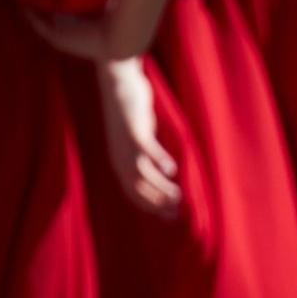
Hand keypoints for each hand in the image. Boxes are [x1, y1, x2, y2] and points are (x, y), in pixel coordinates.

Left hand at [96, 55, 181, 216]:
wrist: (117, 80)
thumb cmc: (131, 109)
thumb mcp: (136, 137)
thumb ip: (145, 154)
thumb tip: (162, 170)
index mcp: (118, 161)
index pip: (133, 193)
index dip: (151, 207)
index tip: (170, 217)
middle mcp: (119, 156)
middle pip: (137, 189)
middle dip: (157, 204)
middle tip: (177, 212)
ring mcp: (125, 143)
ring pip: (142, 173)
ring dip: (160, 187)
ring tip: (178, 196)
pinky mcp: (134, 128)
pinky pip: (146, 149)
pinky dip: (159, 160)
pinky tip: (173, 169)